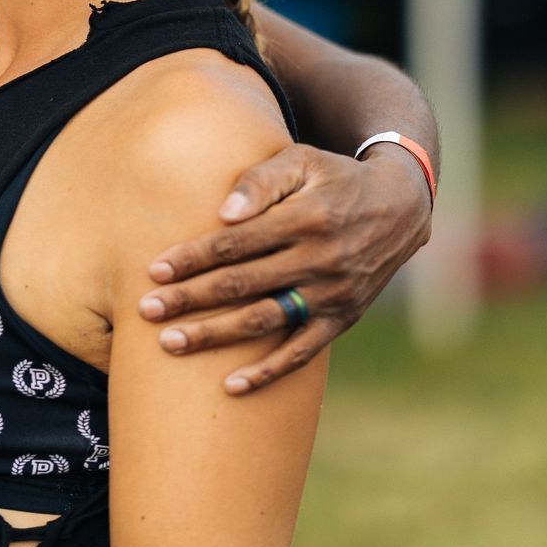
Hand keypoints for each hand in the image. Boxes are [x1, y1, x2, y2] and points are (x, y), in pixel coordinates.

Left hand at [138, 143, 431, 394]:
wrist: (400, 207)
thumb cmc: (333, 177)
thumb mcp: (302, 161)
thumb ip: (261, 181)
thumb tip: (222, 213)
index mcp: (305, 218)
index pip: (236, 243)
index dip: (193, 258)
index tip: (154, 271)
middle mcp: (320, 259)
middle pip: (242, 284)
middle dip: (190, 299)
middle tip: (145, 310)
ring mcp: (332, 293)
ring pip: (264, 320)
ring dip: (215, 335)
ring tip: (169, 344)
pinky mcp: (343, 318)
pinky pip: (303, 353)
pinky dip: (268, 371)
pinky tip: (231, 385)